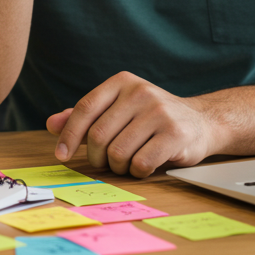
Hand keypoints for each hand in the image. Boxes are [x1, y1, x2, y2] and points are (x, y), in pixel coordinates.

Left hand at [47, 72, 223, 177]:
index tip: (61, 155)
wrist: (201, 121)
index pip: (85, 108)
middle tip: (105, 163)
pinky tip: (144, 166)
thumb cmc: (151, 117)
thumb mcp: (119, 108)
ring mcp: (158, 112)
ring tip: (126, 163)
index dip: (69, 134)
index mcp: (121, 82)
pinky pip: (141, 164)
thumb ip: (86, 116)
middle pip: (98, 135)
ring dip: (117, 167)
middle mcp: (139, 92)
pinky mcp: (175, 134)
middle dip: (97, 157)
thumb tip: (52, 124)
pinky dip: (136, 172)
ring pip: (118, 153)